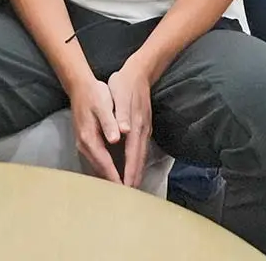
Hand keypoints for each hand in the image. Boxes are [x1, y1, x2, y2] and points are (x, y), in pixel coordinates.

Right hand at [67, 77, 122, 182]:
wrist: (79, 86)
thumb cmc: (93, 94)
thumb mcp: (103, 104)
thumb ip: (109, 122)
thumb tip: (116, 138)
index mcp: (89, 138)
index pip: (105, 164)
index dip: (116, 178)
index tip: (126, 190)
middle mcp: (84, 145)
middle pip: (100, 171)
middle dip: (114, 183)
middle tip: (128, 195)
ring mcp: (83, 145)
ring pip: (98, 168)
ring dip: (110, 179)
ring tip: (125, 189)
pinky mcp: (86, 142)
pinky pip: (98, 162)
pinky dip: (107, 170)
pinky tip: (116, 174)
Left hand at [106, 60, 152, 188]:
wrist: (139, 70)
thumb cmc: (125, 83)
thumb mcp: (121, 95)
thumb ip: (121, 114)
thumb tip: (123, 132)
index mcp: (135, 126)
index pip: (132, 155)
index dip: (128, 172)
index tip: (125, 188)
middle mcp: (142, 130)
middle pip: (139, 159)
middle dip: (134, 177)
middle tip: (128, 196)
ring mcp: (144, 129)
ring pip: (140, 156)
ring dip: (136, 171)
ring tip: (130, 187)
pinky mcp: (143, 126)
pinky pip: (140, 149)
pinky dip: (136, 162)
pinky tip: (132, 167)